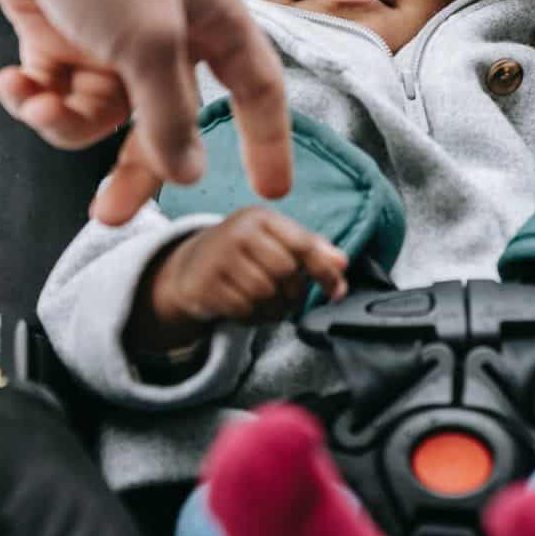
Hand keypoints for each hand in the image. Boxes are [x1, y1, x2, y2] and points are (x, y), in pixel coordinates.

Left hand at [0, 0, 292, 224]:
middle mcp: (168, 31)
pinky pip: (57, 90)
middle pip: (166, 122)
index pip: (257, 91)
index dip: (267, 141)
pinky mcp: (59, 30)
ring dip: (66, 122)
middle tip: (110, 210)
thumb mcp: (148, 39)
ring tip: (40, 104)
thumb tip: (186, 169)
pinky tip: (18, 83)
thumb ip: (170, 113)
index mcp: (211, 20)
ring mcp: (111, 34)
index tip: (270, 188)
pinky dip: (35, 96)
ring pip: (103, 113)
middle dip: (134, 167)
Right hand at [145, 208, 348, 344]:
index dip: (325, 271)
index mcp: (261, 217)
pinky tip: (250, 309)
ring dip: (274, 307)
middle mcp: (237, 232)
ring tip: (270, 303)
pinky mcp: (204, 285)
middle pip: (285, 271)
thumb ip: (313, 250)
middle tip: (290, 296)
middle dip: (294, 291)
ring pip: (264, 292)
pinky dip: (254, 317)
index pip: (303, 244)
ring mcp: (217, 257)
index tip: (337, 291)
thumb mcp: (277, 241)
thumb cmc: (246, 252)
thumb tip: (341, 264)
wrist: (193, 265)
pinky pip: (243, 309)